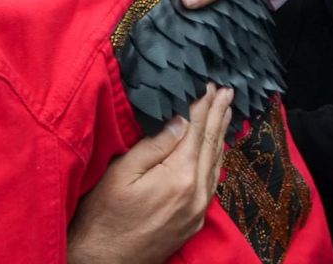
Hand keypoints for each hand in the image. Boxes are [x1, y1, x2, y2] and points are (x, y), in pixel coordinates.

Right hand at [68, 84, 232, 263]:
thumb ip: (154, 145)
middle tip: (227, 92)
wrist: (105, 262)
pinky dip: (216, 159)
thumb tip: (180, 121)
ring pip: (215, 164)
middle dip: (219, 115)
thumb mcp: (122, 172)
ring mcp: (198, 210)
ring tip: (227, 113)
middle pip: (211, 145)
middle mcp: (196, 194)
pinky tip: (216, 149)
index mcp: (179, 177)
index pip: (196, 131)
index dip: (203, 106)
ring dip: (221, 135)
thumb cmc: (105, 215)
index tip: (210, 86)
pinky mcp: (194, 221)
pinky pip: (212, 182)